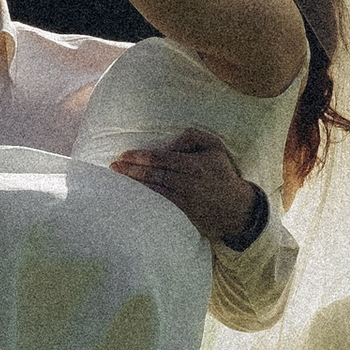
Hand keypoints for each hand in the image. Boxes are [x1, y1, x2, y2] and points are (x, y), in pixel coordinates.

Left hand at [110, 128, 265, 243]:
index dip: (140, 157)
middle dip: (131, 170)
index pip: (161, 159)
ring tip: (117, 178)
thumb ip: (192, 137)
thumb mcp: (214, 146)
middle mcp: (187, 182)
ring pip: (154, 189)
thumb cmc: (221, 172)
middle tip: (113, 166)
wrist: (236, 207)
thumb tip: (170, 143)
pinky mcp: (183, 213)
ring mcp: (184, 200)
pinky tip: (132, 194)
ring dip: (134, 183)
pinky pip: (160, 203)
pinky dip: (145, 197)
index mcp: (193, 164)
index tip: (124, 155)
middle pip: (154, 174)